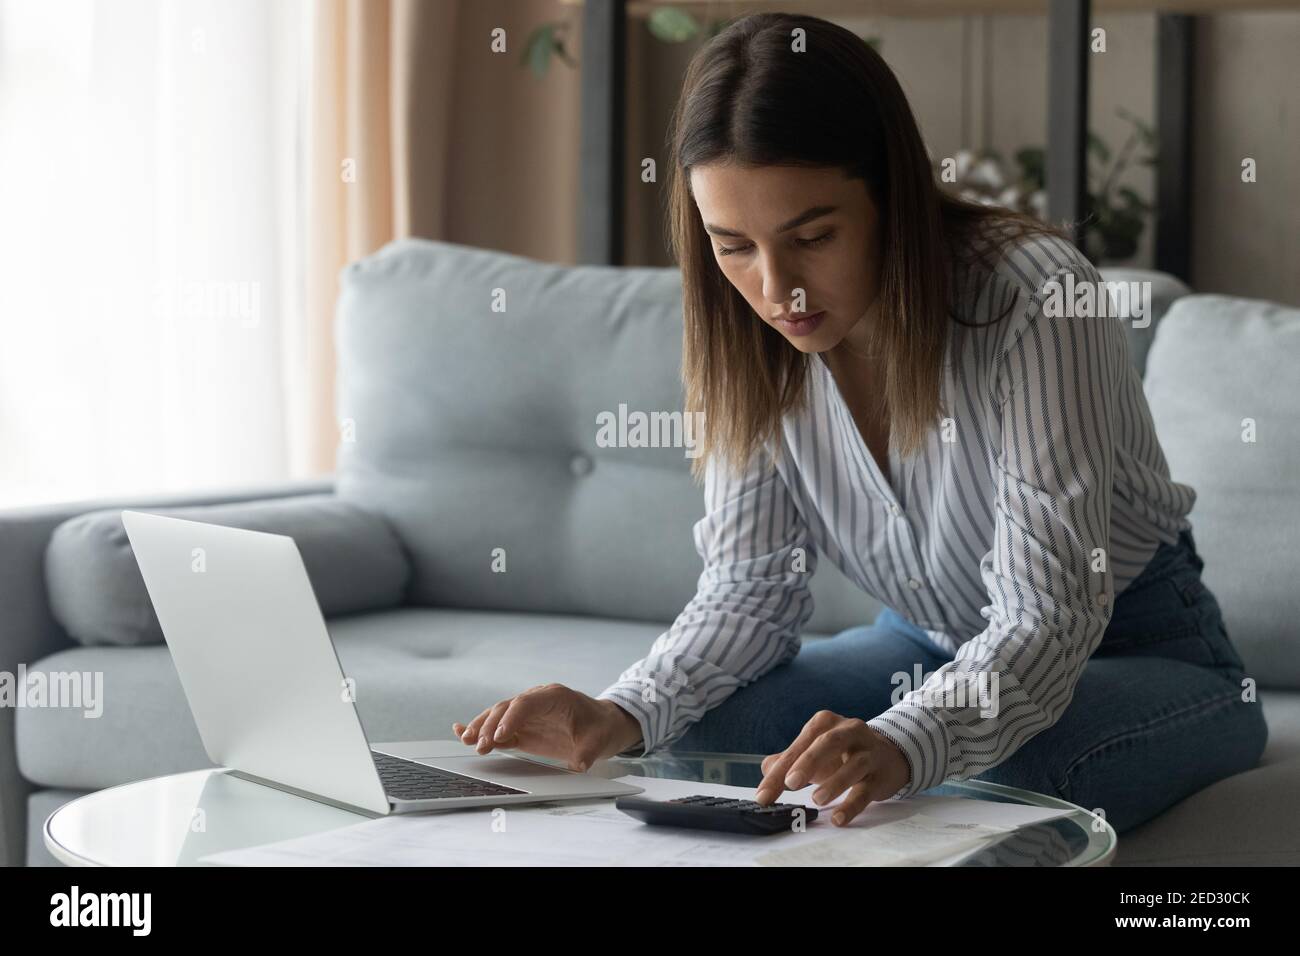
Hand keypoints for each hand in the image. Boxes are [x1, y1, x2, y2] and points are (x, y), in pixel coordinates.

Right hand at [452, 683, 641, 772]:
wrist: (603, 725)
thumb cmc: (600, 728)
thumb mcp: (599, 741)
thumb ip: (588, 752)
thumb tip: (579, 763)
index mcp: (554, 697)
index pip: (526, 702)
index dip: (511, 717)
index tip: (500, 735)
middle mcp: (536, 701)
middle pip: (507, 708)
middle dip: (491, 725)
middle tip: (481, 745)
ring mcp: (526, 714)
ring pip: (497, 716)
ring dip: (481, 727)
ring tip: (467, 741)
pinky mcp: (521, 728)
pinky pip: (498, 727)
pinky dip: (480, 729)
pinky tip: (461, 732)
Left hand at [754, 710, 910, 825]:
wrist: (887, 756)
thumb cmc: (842, 754)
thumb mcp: (813, 751)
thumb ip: (788, 760)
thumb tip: (766, 769)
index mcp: (825, 723)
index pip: (799, 745)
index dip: (779, 771)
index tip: (763, 795)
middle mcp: (848, 731)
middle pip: (827, 743)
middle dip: (808, 762)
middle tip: (790, 783)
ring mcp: (868, 751)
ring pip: (854, 764)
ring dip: (835, 782)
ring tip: (817, 799)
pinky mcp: (880, 774)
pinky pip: (866, 790)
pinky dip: (852, 805)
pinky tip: (839, 818)